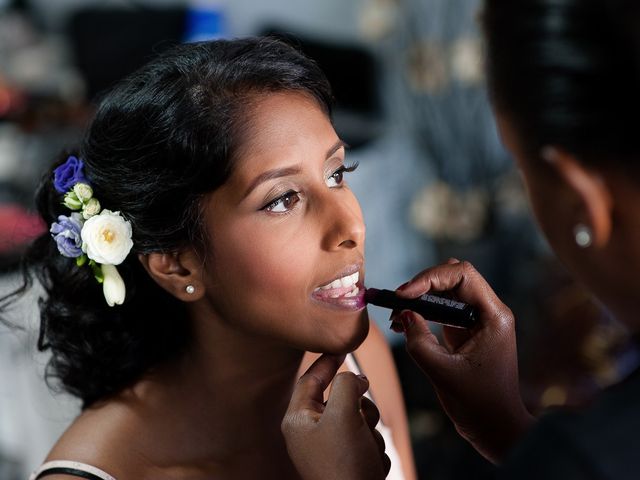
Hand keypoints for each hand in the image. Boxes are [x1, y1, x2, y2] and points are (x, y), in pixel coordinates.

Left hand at [282, 354, 389, 479]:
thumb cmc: (345, 465)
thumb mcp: (344, 415)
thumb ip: (347, 385)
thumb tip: (355, 378)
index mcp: (299, 420)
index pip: (310, 380)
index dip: (327, 361)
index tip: (343, 347)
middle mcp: (311, 433)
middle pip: (341, 398)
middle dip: (359, 405)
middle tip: (363, 417)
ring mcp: (330, 449)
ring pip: (359, 418)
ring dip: (370, 429)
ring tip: (367, 448)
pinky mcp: (348, 462)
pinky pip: (368, 440)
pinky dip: (374, 448)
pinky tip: (370, 465)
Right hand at [395, 259, 534, 463]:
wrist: (495, 428)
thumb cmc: (478, 404)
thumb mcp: (442, 372)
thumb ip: (419, 341)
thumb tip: (404, 314)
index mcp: (493, 316)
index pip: (462, 275)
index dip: (430, 277)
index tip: (404, 295)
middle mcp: (489, 312)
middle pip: (453, 277)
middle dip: (422, 284)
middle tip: (397, 302)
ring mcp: (477, 321)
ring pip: (446, 291)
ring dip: (420, 298)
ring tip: (396, 316)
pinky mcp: (466, 331)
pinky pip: (442, 309)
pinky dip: (422, 311)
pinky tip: (403, 324)